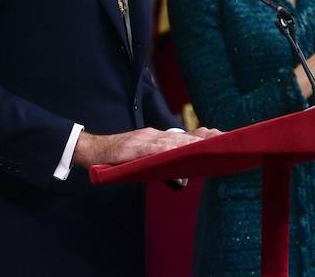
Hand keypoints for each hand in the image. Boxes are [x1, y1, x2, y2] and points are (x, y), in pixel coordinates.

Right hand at [72, 127, 212, 167]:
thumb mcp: (142, 159)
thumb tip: (182, 178)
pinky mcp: (132, 148)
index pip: (184, 137)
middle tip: (223, 138)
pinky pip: (151, 148)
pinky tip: (177, 151)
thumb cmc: (117, 158)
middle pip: (182, 137)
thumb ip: (160, 163)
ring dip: (190, 143)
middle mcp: (153, 136)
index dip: (202, 136)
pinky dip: (165, 149)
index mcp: (157, 138)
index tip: (221, 136)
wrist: (91, 150)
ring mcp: (143, 140)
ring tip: (208, 144)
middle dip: (203, 138)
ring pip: (171, 141)